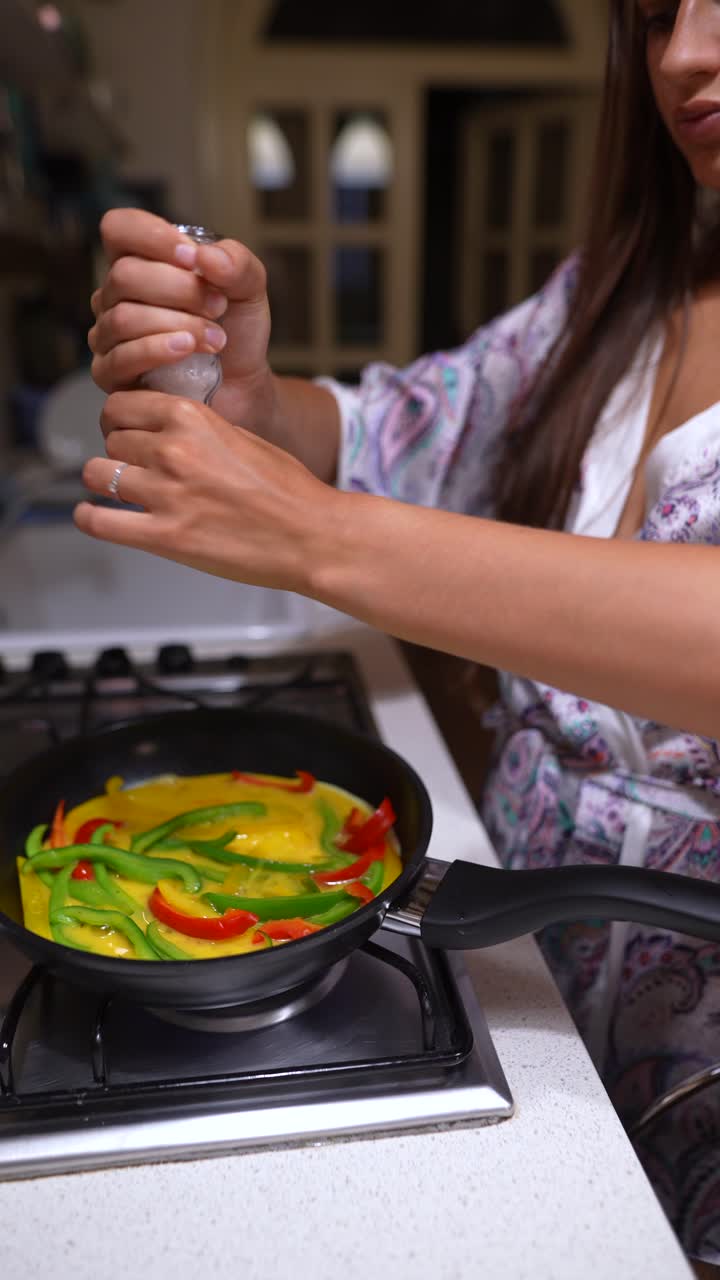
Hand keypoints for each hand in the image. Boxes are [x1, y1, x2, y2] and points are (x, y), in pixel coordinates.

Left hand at [74, 390, 339, 592]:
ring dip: (105, 483)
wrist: (313, 536)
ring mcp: (166, 494)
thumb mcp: (242, 437)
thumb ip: (199, 430)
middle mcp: (173, 450)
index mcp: (192, 418)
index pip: (122, 404)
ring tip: (120, 492)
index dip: (120, 419)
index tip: (125, 430)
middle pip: (110, 438)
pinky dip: (90, 518)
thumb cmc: (289, 492)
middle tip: (131, 466)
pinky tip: (94, 516)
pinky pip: (100, 521)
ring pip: (97, 474)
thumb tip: (165, 430)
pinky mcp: (165, 537)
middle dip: (118, 451)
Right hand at [88, 209, 276, 433]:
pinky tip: (188, 350)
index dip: (152, 236)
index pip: (119, 228)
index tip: (193, 259)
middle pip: (124, 275)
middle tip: (219, 307)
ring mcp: (108, 335)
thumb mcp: (248, 288)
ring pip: (124, 317)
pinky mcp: (111, 374)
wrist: (243, 385)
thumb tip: (205, 257)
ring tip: (216, 339)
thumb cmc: (236, 331)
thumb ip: (237, 264)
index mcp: (140, 262)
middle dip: (180, 289)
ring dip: (179, 324)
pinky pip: (122, 357)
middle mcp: (115, 296)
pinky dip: (159, 350)